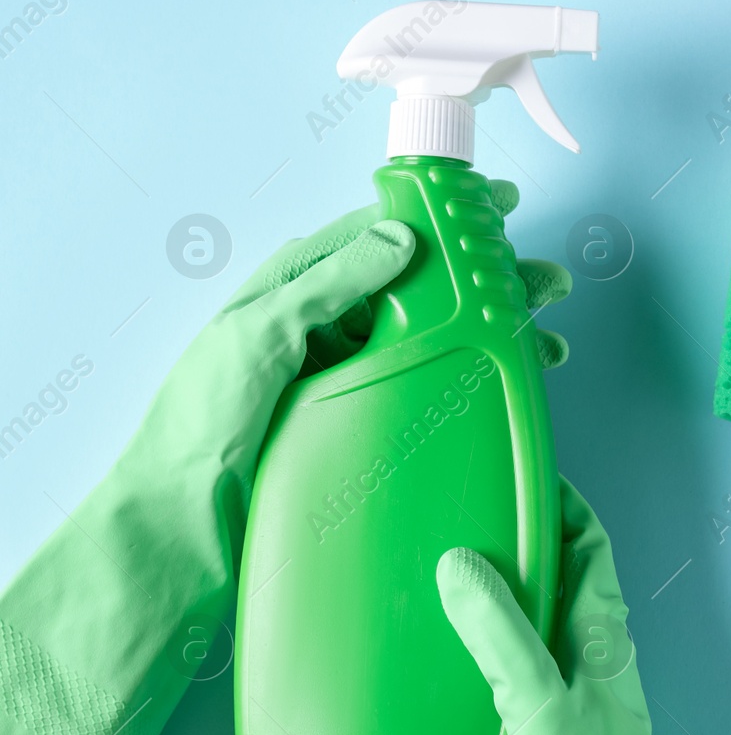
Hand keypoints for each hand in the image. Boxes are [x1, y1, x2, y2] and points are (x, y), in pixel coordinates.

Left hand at [0, 176, 568, 734]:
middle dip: (487, 282)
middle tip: (546, 285)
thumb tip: (401, 237)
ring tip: (544, 346)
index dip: (443, 217)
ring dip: (489, 336)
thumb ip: (328, 283)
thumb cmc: (201, 425)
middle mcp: (324, 325)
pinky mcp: (357, 423)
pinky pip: (423, 390)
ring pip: (433, 339)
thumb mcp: (260, 335)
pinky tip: (497, 392)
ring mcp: (344, 375)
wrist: (181, 526)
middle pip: (422, 288)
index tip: (498, 207)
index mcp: (294, 288)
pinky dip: (466, 383)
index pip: (380, 234)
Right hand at [436, 480, 730, 734]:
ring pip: (545, 625)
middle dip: (532, 546)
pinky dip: (496, 650)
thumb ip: (502, 633)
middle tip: (480, 518)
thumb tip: (463, 564)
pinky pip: (524, 671)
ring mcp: (577, 693)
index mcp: (603, 636)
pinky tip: (460, 661)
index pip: (591, 550)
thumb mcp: (539, 698)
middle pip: (567, 582)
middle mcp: (595, 657)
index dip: (568, 509)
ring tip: (458, 576)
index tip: (534, 478)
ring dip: (512, 598)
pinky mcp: (555, 731)